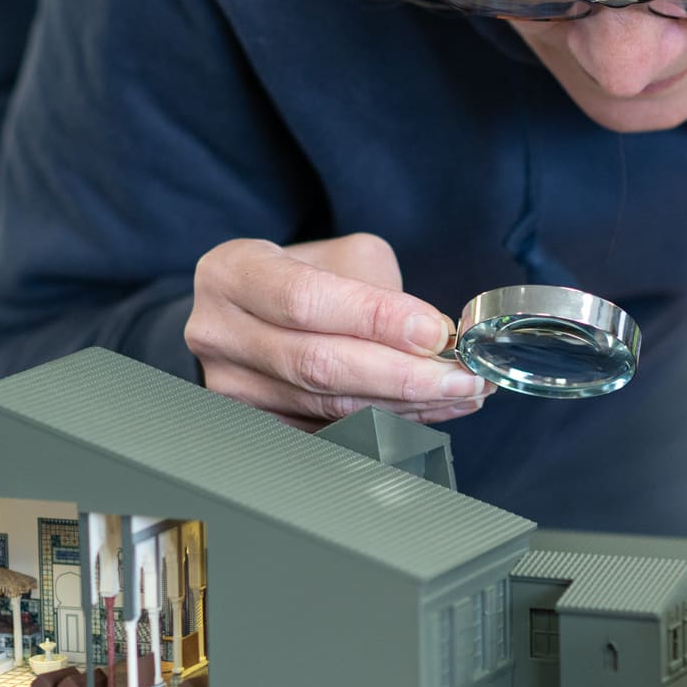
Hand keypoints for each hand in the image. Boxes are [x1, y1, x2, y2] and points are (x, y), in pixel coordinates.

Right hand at [184, 233, 490, 429]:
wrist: (248, 312)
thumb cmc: (301, 276)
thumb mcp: (335, 256)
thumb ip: (379, 287)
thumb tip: (434, 336)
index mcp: (234, 273)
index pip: (304, 300)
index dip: (374, 319)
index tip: (434, 332)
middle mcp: (222, 333)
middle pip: (318, 364)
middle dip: (403, 374)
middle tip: (464, 374)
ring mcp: (235, 387)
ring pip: (330, 406)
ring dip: (408, 404)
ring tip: (462, 391)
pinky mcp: (260, 424)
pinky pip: (335, 431)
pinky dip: (392, 423)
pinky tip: (432, 410)